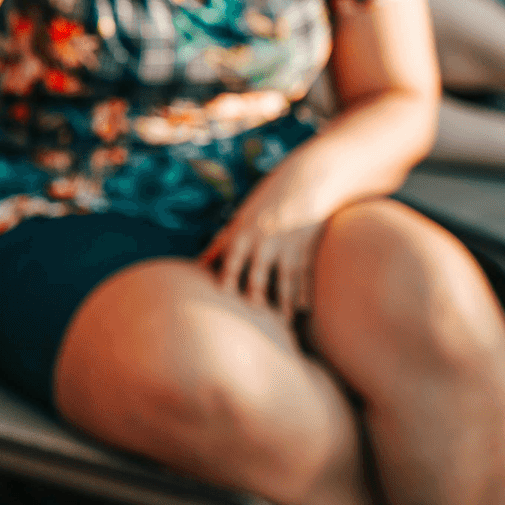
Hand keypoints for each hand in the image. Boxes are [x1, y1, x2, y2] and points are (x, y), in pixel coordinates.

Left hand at [198, 169, 332, 313]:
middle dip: (254, 295)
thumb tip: (199, 264)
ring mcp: (286, 245)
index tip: (221, 298)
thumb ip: (222, 243)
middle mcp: (263, 240)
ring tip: (282, 323)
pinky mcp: (305, 248)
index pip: (230, 261)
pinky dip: (303, 292)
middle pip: (257, 274)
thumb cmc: (265, 203)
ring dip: (283, 302)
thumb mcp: (241, 218)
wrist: (304, 181)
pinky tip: (302, 310)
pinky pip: (303, 275)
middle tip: (252, 317)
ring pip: (284, 279)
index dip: (226, 279)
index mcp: (242, 233)